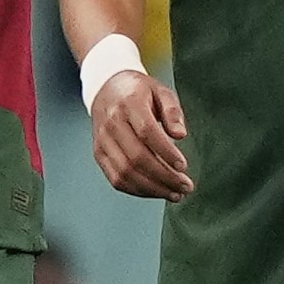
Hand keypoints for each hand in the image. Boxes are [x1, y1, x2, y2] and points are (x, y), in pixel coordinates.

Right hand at [90, 68, 190, 199]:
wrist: (106, 89)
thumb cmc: (138, 92)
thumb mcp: (161, 92)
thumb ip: (173, 112)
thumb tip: (180, 134)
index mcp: (128, 104)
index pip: (147, 132)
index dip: (166, 152)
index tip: (183, 166)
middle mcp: (111, 123)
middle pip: (136, 157)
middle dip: (164, 177)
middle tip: (185, 186)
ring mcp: (102, 141)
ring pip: (125, 173)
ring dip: (152, 188)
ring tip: (174, 193)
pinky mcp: (99, 154)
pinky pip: (116, 179)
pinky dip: (138, 190)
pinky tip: (156, 191)